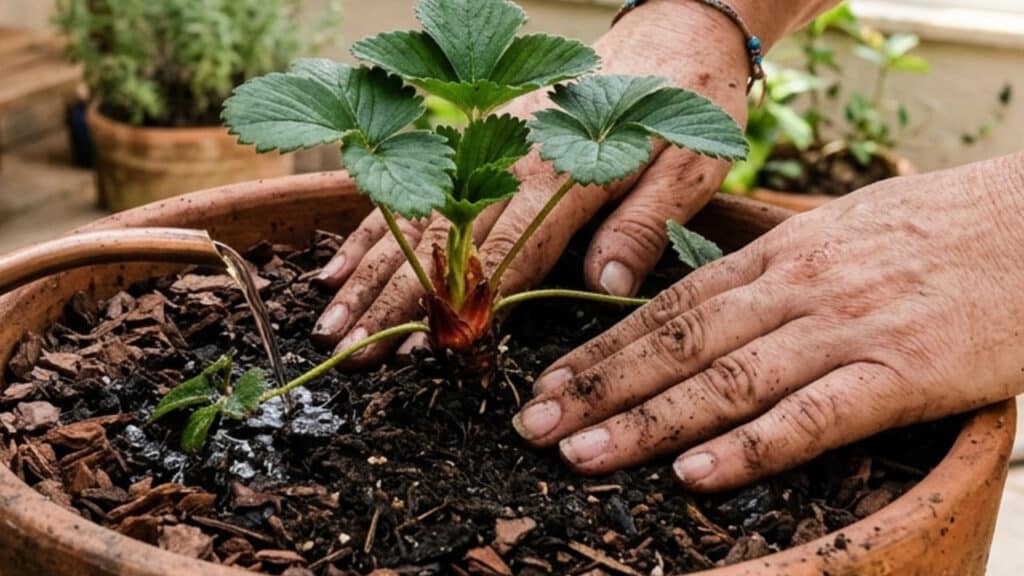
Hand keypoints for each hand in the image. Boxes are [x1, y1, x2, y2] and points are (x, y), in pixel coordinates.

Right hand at [310, 0, 756, 360]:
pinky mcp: (475, 138)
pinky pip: (414, 189)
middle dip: (388, 299)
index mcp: (559, 176)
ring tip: (327, 318)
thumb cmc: (687, 101)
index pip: (498, 257)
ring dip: (366, 271)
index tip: (413, 349)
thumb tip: (603, 286)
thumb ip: (644, 225)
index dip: (455, 307)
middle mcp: (507, 161)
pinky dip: (372, 228)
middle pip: (437, 243)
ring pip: (412, 218)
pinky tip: (340, 262)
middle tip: (344, 348)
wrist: (675, 27)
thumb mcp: (688, 166)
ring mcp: (483, 145)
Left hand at [512, 152, 1023, 491]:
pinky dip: (751, 448)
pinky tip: (696, 474)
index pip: (669, 306)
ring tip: (584, 454)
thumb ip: (769, 264)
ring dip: (648, 421)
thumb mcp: (836, 228)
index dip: (603, 348)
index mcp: (778, 255)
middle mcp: (796, 290)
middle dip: (600, 388)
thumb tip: (708, 296)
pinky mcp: (901, 375)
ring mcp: (845, 331)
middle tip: (535, 425)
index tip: (551, 382)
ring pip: (726, 380)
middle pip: (678, 343)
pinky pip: (813, 416)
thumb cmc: (936, 229)